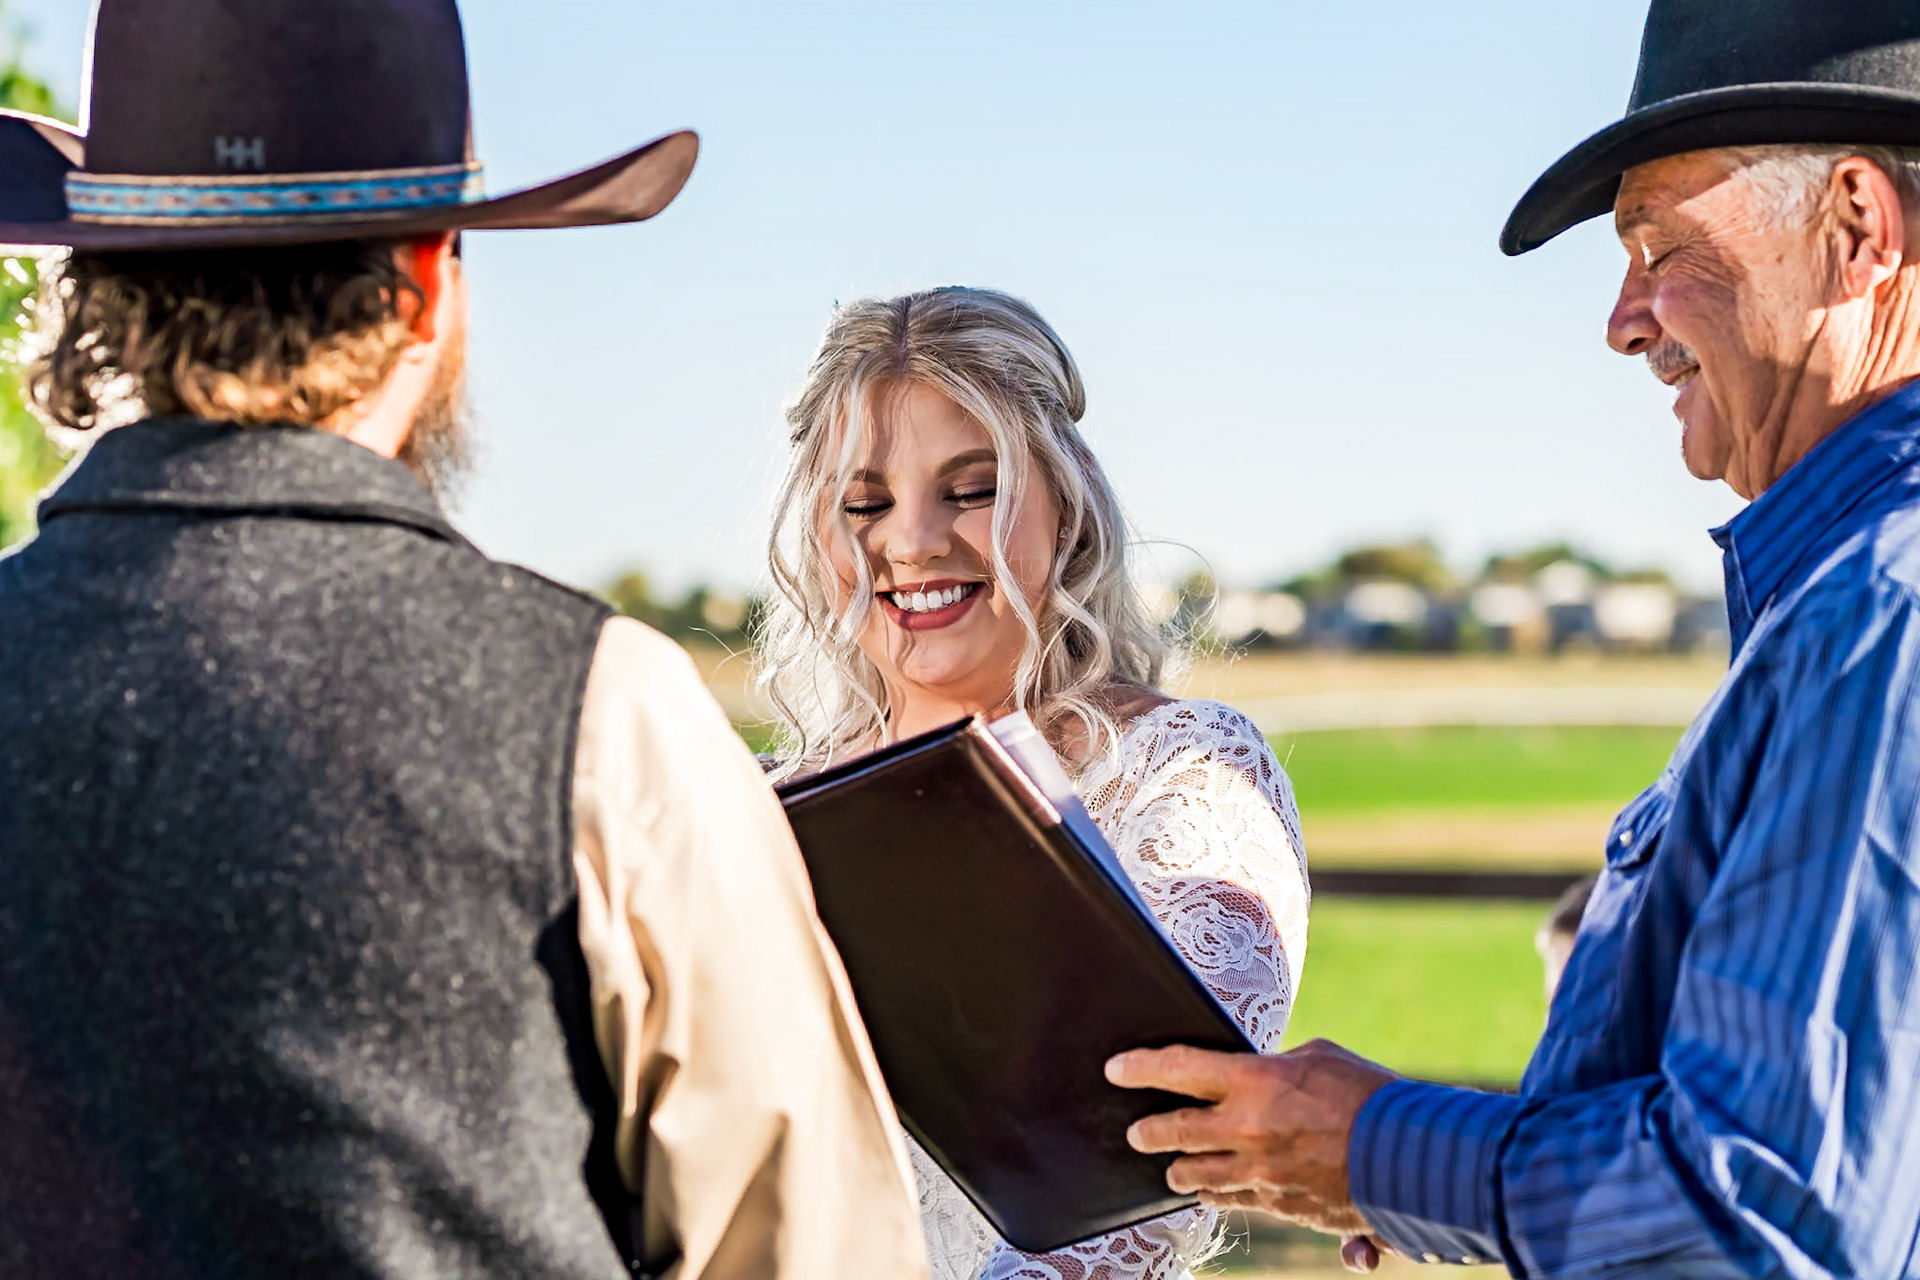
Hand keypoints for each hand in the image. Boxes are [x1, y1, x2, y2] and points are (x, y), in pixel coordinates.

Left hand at [1104, 1038, 1396, 1237]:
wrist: (1412, 1158)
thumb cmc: (1370, 1095)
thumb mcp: (1317, 1058)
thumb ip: (1275, 1067)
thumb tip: (1257, 1073)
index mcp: (1254, 1081)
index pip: (1178, 1068)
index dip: (1140, 1068)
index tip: (1114, 1070)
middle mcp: (1246, 1129)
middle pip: (1175, 1133)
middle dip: (1149, 1132)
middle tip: (1137, 1132)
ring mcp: (1259, 1173)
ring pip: (1198, 1178)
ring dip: (1181, 1171)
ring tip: (1172, 1169)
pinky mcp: (1279, 1205)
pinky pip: (1235, 1202)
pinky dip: (1223, 1195)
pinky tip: (1216, 1193)